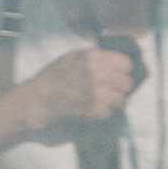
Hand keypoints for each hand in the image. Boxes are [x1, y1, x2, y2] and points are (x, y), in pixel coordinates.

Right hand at [0, 40, 141, 146]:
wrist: (40, 98)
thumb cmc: (54, 76)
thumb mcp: (73, 57)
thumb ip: (95, 57)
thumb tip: (115, 61)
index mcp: (93, 57)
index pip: (126, 63)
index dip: (123, 70)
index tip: (119, 74)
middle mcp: (98, 73)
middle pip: (127, 83)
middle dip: (121, 87)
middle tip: (112, 90)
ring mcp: (97, 92)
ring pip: (122, 99)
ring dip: (114, 101)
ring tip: (103, 100)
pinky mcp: (94, 109)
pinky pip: (110, 111)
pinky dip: (103, 112)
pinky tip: (93, 108)